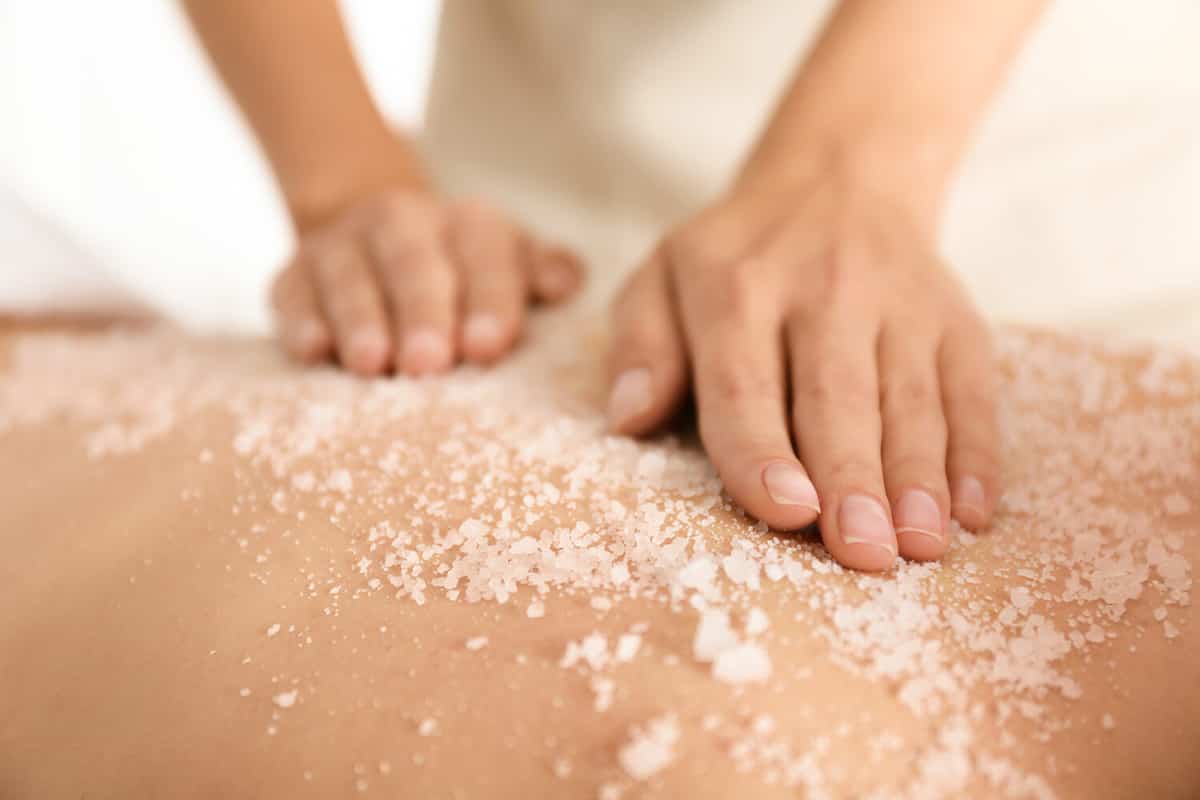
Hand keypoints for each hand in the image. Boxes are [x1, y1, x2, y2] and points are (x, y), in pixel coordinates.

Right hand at [271, 190, 583, 375]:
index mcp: (471, 225)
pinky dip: (301, 320)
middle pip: (413, 262)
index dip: (489, 300)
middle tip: (429, 362)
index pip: (486, 257)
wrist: (379, 240)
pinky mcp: (295, 274)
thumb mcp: (510, 263)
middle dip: (422, 312)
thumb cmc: (466, 273)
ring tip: (372, 365)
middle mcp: (405, 223)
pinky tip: (311, 352)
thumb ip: (542, 272)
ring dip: (360, 319)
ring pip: (351, 276)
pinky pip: (293, 293)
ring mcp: (345, 245)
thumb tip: (565, 284)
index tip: (488, 347)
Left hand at [607, 175, 997, 570]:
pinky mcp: (954, 316)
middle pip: (837, 397)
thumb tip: (627, 418)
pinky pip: (970, 387)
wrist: (837, 181)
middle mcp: (823, 290)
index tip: (786, 512)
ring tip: (920, 545)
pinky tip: (973, 512)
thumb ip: (641, 347)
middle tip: (863, 554)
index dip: (763, 451)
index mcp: (734, 289)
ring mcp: (898, 303)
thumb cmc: (734, 259)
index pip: (745, 382)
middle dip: (852, 479)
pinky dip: (976, 452)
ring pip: (911, 399)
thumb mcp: (661, 279)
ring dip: (918, 476)